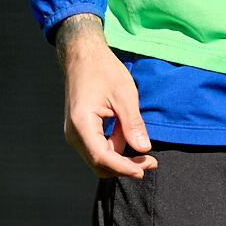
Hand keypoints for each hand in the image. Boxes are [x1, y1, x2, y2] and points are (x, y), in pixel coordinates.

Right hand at [55, 16, 156, 178]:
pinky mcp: (80, 131)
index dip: (124, 168)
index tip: (144, 169)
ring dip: (121, 159)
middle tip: (151, 162)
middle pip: (99, 164)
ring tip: (142, 147)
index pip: (102, 157)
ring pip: (99, 159)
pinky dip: (115, 148)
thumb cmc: (103, 70)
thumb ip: (133, 125)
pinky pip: (97, 148)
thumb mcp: (125, 95)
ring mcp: (75, 133)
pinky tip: (128, 135)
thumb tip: (144, 150)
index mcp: (82, 123)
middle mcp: (74, 133)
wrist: (83, 56)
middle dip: (125, 167)